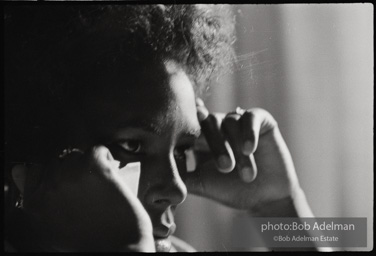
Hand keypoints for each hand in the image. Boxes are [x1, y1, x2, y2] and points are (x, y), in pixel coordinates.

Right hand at [19, 146, 154, 251]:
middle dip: (70, 173)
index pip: (35, 175)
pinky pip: (97, 149)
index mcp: (34, 202)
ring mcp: (70, 174)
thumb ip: (36, 205)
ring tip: (99, 183)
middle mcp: (48, 185)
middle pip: (55, 164)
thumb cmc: (87, 242)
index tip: (66, 185)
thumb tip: (23, 177)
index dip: (54, 180)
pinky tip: (110, 173)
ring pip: (75, 156)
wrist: (117, 248)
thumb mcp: (49, 229)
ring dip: (86, 166)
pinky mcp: (95, 166)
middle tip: (87, 186)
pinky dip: (105, 157)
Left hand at [184, 99, 301, 212]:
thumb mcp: (203, 184)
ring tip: (246, 174)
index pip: (192, 124)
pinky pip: (251, 117)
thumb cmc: (233, 192)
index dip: (187, 121)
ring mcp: (239, 122)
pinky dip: (249, 132)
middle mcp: (220, 127)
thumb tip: (155, 172)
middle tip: (226, 168)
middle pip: (209, 122)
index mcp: (204, 139)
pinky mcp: (261, 121)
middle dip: (217, 145)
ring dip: (237, 148)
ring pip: (230, 122)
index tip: (182, 122)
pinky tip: (250, 148)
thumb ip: (181, 175)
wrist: (266, 199)